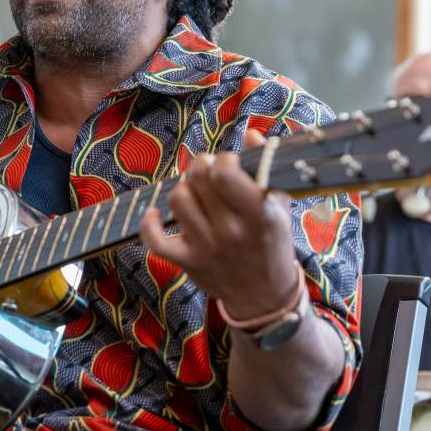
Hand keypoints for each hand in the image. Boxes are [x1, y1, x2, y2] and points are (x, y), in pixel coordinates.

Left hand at [138, 129, 297, 320]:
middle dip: (201, 166)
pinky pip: (155, 239)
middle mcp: (231, 230)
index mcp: (258, 213)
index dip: (223, 160)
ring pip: (177, 199)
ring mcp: (206, 247)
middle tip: (208, 174)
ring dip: (183, 190)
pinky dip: (150, 223)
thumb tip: (250, 133)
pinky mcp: (187, 261)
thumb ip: (265, 167)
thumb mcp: (279, 206)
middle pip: (197, 177)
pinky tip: (157, 215)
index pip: (225, 171)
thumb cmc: (271, 242)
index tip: (228, 165)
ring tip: (196, 196)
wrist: (264, 296)